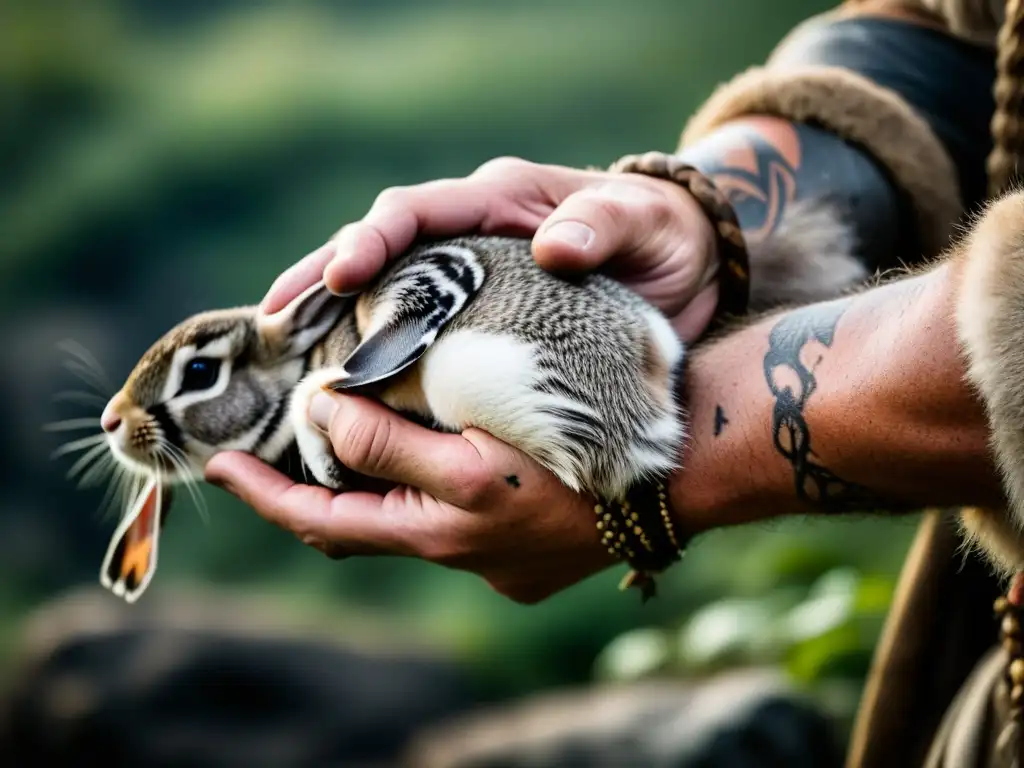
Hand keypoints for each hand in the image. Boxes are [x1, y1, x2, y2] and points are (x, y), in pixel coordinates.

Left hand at [205, 391, 615, 603]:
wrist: (675, 481)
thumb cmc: (576, 462)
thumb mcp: (472, 456)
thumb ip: (389, 443)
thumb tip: (322, 415)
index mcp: (436, 532)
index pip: (324, 520)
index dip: (266, 495)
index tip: (220, 466)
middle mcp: (458, 554)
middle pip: (363, 522)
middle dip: (313, 487)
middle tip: (274, 447)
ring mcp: (495, 556)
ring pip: (412, 514)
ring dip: (379, 478)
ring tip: (352, 429)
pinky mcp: (527, 546)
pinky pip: (456, 513)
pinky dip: (429, 481)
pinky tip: (440, 442)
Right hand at [261, 156, 720, 341]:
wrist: (689, 269)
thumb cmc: (661, 235)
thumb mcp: (643, 221)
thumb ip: (604, 224)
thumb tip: (555, 246)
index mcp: (496, 201)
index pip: (414, 212)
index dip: (370, 240)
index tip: (342, 278)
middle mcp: (469, 238)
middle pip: (377, 252)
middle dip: (320, 281)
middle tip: (271, 321)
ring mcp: (469, 281)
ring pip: (386, 297)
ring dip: (336, 326)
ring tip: (288, 366)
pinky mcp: (478, 323)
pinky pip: (417, 337)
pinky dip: (382, 360)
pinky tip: (354, 397)